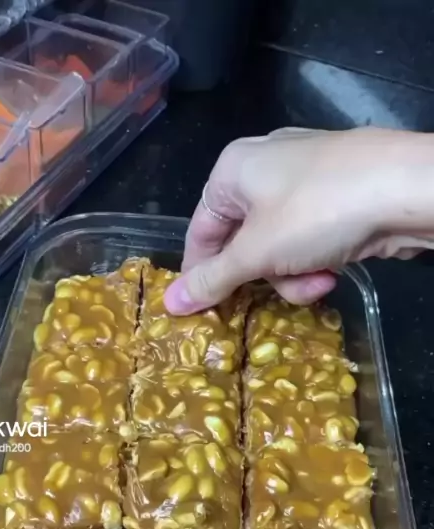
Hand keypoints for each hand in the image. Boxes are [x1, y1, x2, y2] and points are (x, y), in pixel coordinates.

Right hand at [164, 127, 433, 313]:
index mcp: (233, 170)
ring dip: (293, 275)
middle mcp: (264, 169)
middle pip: (242, 243)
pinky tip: (336, 269)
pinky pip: (308, 240)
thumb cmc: (316, 212)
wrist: (404, 189)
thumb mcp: (257, 252)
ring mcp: (304, 182)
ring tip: (318, 281)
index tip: (202, 311)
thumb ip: (214, 279)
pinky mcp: (336, 197)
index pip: (200, 231)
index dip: (201, 273)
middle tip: (275, 294)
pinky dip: (317, 261)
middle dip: (262, 277)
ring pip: (277, 248)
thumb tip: (171, 302)